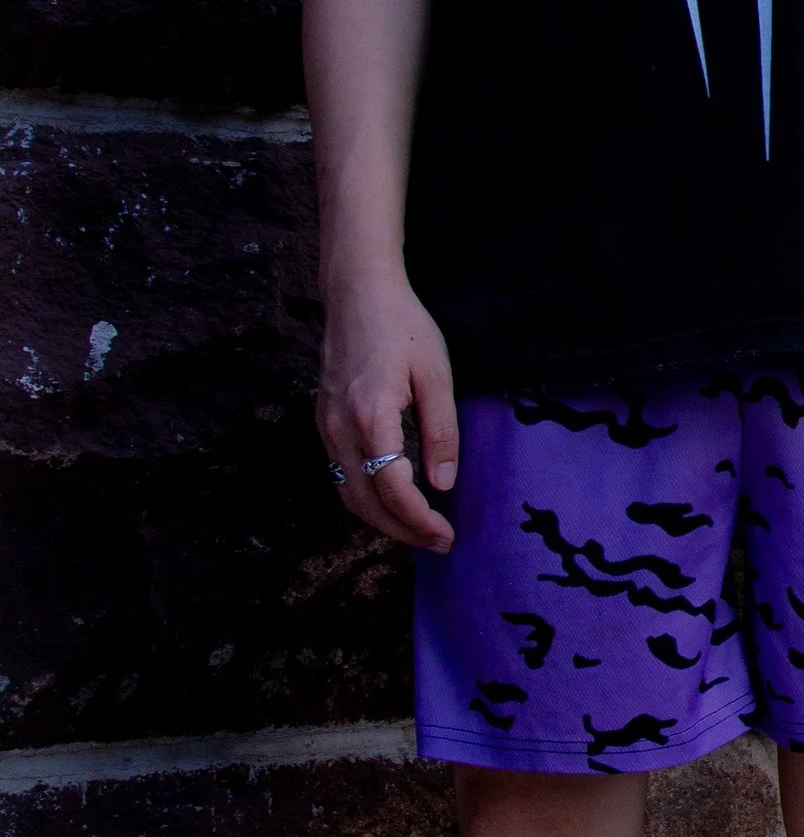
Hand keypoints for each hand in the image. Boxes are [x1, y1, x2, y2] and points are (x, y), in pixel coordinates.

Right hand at [318, 265, 459, 552]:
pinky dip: (366, 497)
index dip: (419, 520)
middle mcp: (340, 427)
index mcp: (371, 416)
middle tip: (439, 542)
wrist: (357, 293)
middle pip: (364, 502)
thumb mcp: (437, 375)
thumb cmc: (403, 327)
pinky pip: (340, 474)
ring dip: (381, 520)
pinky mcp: (324, 420)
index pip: (393, 489)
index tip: (447, 534)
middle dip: (402, 531)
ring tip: (419, 531)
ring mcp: (326, 425)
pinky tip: (393, 501)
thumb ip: (441, 431)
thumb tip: (442, 485)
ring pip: (347, 493)